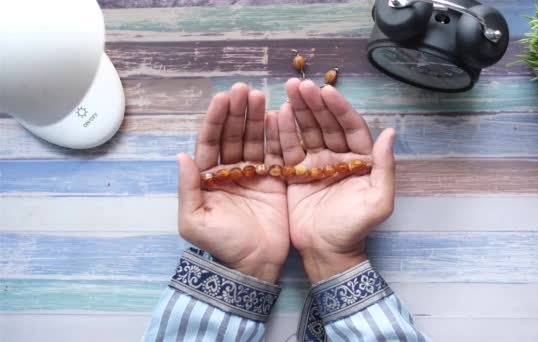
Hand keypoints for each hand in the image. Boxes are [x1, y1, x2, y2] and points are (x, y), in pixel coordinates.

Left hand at [177, 83, 288, 283]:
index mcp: (208, 177)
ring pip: (254, 139)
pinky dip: (277, 135)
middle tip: (244, 90)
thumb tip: (181, 155)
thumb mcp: (194, 221)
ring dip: (255, 117)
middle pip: (232, 134)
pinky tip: (278, 115)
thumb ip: (187, 188)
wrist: (252, 266)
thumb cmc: (221, 245)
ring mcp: (254, 174)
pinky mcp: (275, 180)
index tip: (222, 98)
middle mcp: (230, 171)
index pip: (210, 141)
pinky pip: (276, 153)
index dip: (215, 119)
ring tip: (260, 96)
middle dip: (236, 112)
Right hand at [278, 78, 395, 282]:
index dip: (339, 109)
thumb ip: (385, 168)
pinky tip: (274, 115)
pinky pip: (288, 150)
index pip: (351, 127)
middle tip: (299, 84)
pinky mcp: (295, 174)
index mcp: (360, 160)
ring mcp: (315, 165)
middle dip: (314, 103)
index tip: (327, 91)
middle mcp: (337, 157)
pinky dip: (281, 133)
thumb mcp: (378, 202)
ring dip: (297, 111)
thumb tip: (390, 132)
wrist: (326, 253)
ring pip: (306, 132)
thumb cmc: (355, 229)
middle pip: (326, 124)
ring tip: (286, 91)